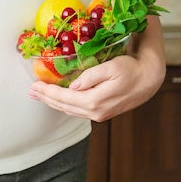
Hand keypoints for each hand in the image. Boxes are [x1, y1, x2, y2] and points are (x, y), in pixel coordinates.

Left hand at [28, 53, 164, 121]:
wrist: (149, 81)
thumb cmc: (131, 69)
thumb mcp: (112, 67)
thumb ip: (91, 76)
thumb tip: (73, 86)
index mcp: (95, 101)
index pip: (64, 98)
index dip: (47, 92)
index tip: (34, 85)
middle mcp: (94, 112)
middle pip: (63, 106)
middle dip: (45, 98)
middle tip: (31, 91)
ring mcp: (98, 115)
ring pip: (69, 110)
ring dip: (52, 103)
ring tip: (39, 95)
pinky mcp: (101, 114)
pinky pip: (76, 110)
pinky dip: (63, 105)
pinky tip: (57, 100)